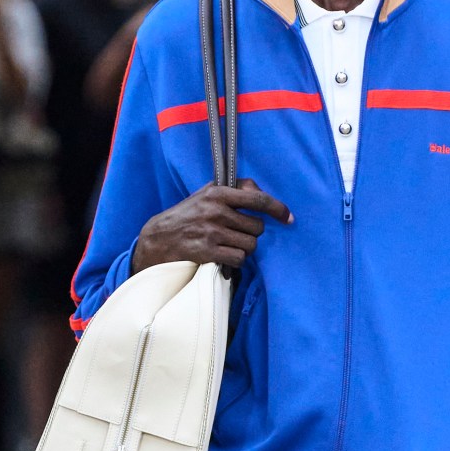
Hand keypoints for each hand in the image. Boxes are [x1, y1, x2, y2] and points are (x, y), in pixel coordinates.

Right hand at [133, 179, 292, 271]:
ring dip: (244, 248)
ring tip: (230, 244)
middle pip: (257, 227)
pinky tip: (225, 256)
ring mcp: (212, 232)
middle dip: (252, 233)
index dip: (278, 208)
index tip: (289, 217)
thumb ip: (234, 189)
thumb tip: (258, 190)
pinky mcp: (208, 252)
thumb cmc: (189, 214)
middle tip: (238, 233)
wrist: (161, 236)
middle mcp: (216, 211)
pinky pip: (239, 259)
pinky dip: (236, 260)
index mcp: (218, 193)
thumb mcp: (208, 194)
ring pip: (250, 245)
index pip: (258, 199)